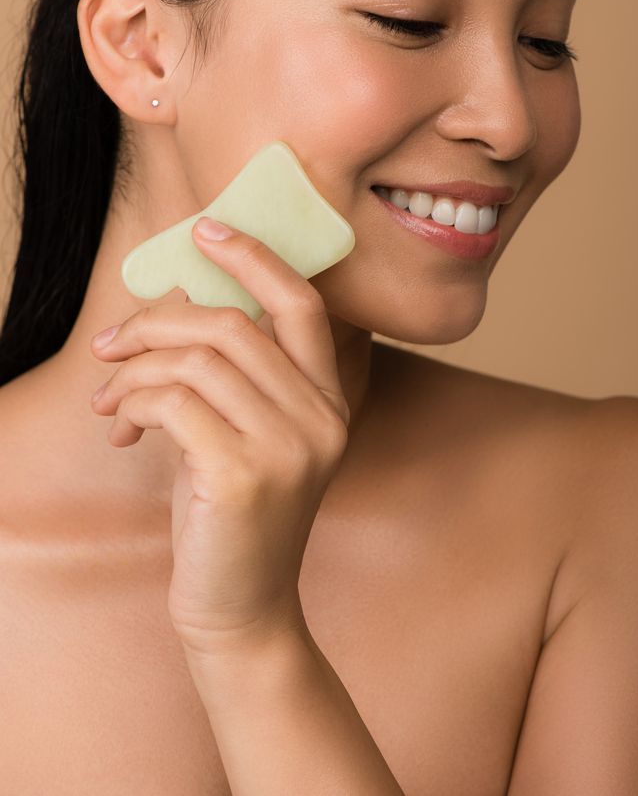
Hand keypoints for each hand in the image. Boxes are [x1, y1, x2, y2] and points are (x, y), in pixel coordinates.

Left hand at [90, 216, 349, 656]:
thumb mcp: (242, 432)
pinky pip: (172, 402)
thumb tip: (173, 303)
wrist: (240, 606)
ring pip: (195, 360)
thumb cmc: (231, 513)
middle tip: (111, 343)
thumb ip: (227, 372)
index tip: (206, 229)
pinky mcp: (245, 475)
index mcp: (330, 400)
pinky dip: (133, 404)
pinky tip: (121, 428)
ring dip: (134, 370)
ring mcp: (291, 447)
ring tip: (109, 399)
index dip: (254, 258)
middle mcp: (323, 418)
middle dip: (156, 322)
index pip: (303, 305)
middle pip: (232, 325)